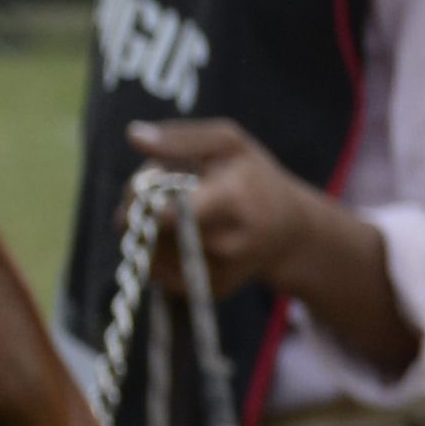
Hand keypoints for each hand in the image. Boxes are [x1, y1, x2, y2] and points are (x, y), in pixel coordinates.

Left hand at [131, 115, 415, 372]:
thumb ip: (181, 138)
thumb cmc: (253, 178)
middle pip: (150, 233)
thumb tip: (133, 135)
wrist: (291, 230)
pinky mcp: (211, 290)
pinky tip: (178, 237)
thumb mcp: (229, 144)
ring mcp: (220, 271)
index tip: (144, 184)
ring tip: (171, 214)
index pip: (165, 214)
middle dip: (137, 212)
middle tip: (151, 196)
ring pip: (149, 255)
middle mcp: (227, 243)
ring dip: (145, 232)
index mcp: (230, 199)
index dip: (141, 201)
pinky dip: (157, 253)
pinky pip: (160, 274)